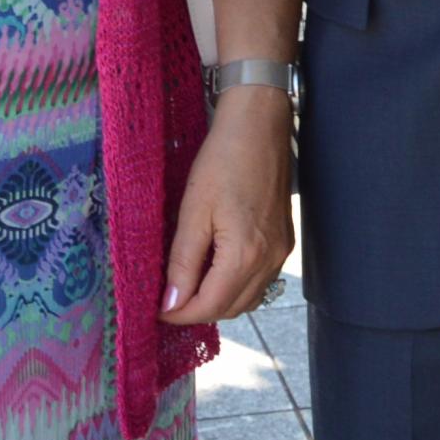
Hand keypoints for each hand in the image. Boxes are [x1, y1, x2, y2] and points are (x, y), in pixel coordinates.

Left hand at [160, 84, 294, 325]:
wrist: (259, 126)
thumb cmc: (223, 160)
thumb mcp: (193, 211)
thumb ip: (182, 263)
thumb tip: (171, 303)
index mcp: (245, 255)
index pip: (210, 306)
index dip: (180, 314)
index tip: (155, 309)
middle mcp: (269, 260)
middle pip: (231, 309)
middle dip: (197, 311)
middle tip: (167, 298)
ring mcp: (281, 252)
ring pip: (249, 299)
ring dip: (218, 301)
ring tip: (188, 285)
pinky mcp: (284, 241)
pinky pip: (260, 280)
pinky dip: (236, 285)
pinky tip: (215, 269)